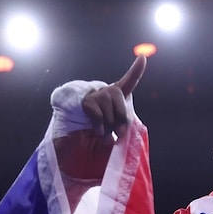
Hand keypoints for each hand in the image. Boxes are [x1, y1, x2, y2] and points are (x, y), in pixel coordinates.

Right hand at [52, 55, 147, 180]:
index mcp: (112, 104)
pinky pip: (95, 108)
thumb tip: (127, 129)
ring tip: (104, 136)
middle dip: (122, 115)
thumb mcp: (112, 142)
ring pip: (107, 100)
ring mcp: (90, 98)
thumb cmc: (92, 149)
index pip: (126, 84)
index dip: (135, 71)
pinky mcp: (80, 103)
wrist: (69, 156)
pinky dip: (99, 122)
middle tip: (120, 133)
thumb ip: (121, 134)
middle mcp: (101, 96)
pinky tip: (96, 131)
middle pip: (118, 93)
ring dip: (109, 121)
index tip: (143, 58)